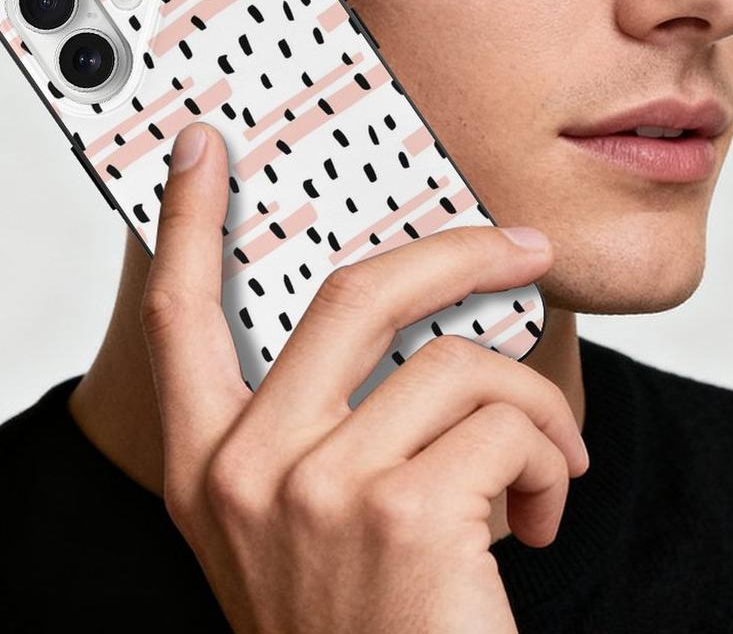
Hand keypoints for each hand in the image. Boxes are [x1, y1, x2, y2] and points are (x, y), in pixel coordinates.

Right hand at [141, 121, 587, 632]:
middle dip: (459, 253)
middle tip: (521, 246)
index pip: (178, 314)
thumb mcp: (307, 525)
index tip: (201, 147)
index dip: (185, 220)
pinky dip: (554, 457)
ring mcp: (315, 490)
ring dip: (535, 407)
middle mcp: (243, 470)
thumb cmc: (366, 625)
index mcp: (207, 466)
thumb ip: (324, 426)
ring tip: (550, 466)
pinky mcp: (401, 514)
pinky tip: (545, 516)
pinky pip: (507, 421)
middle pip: (354, 292)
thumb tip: (410, 324)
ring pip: (458, 364)